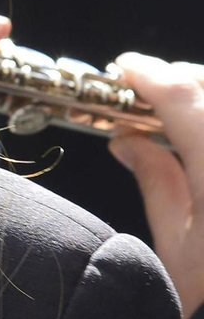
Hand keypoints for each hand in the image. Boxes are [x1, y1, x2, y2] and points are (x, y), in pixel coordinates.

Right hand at [109, 56, 203, 318]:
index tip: (122, 69)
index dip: (148, 74)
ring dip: (203, 102)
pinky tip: (199, 148)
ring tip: (177, 123)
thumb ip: (154, 183)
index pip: (183, 97)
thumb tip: (126, 140)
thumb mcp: (177, 249)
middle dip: (181, 82)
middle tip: (147, 96)